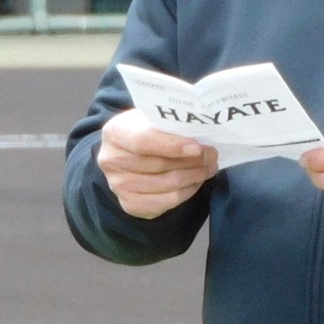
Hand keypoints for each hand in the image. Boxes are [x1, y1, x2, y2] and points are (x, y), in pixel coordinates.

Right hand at [97, 108, 218, 218]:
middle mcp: (111, 160)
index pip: (143, 141)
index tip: (197, 147)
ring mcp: (118, 186)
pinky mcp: (130, 205)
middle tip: (212, 155)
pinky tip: (196, 181)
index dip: (172, 146)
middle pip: (159, 165)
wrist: (126, 155)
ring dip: (194, 176)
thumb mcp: (151, 118)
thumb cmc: (144, 131)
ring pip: (167, 185)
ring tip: (209, 167)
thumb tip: (201, 130)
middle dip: (192, 161)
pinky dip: (187, 192)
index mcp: (115, 132)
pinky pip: (167, 202)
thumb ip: (169, 123)